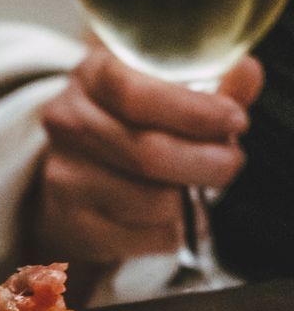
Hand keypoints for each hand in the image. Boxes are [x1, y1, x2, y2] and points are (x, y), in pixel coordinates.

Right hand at [27, 46, 263, 276]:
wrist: (76, 183)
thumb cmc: (130, 128)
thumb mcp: (163, 92)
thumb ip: (210, 83)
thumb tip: (246, 74)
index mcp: (93, 75)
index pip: (137, 94)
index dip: (193, 111)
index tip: (234, 121)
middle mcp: (68, 122)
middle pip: (147, 153)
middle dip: (205, 163)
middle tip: (229, 165)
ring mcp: (64, 176)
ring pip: (151, 202)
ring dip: (187, 203)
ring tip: (190, 192)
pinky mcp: (72, 223)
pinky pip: (143, 237)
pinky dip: (169, 232)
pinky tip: (166, 218)